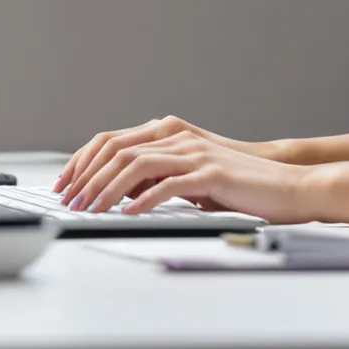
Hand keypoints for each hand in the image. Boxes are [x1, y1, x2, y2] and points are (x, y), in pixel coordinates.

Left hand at [65, 131, 319, 221]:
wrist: (284, 185)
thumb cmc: (237, 186)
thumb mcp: (189, 180)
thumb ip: (157, 178)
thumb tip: (117, 193)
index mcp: (168, 134)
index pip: (111, 141)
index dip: (83, 162)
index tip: (64, 185)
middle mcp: (177, 138)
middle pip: (117, 151)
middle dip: (87, 178)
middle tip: (69, 202)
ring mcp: (193, 153)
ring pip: (136, 165)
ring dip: (107, 189)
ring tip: (91, 209)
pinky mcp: (209, 172)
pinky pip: (167, 184)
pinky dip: (142, 200)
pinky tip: (127, 214)